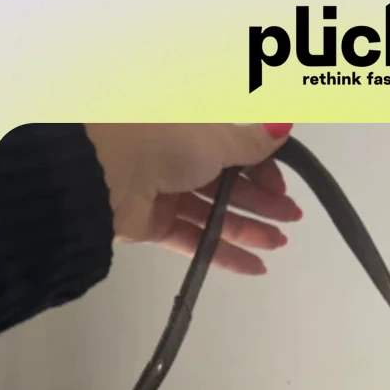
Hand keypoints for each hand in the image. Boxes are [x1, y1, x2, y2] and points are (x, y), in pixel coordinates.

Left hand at [85, 123, 300, 274]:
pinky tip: (253, 266)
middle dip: (262, 203)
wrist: (100, 171)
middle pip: (228, 184)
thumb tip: (283, 123)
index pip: (237, 150)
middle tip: (289, 220)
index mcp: (192, 126)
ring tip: (277, 245)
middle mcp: (178, 156)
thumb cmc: (158, 141)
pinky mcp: (153, 223)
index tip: (282, 189)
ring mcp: (164, 190)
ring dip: (248, 229)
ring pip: (214, 214)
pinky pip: (195, 240)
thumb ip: (251, 141)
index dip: (263, 170)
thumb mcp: (216, 137)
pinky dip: (223, 253)